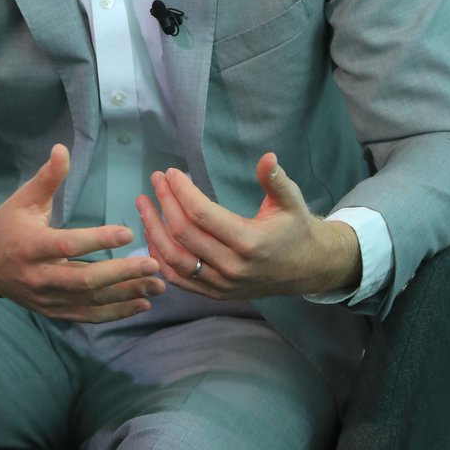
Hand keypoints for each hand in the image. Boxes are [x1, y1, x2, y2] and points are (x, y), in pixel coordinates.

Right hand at [0, 144, 164, 321]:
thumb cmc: (8, 224)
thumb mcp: (24, 198)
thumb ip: (48, 177)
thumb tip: (62, 148)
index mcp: (30, 246)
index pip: (68, 245)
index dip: (97, 240)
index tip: (128, 233)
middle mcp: (38, 277)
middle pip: (83, 280)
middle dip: (121, 274)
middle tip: (153, 264)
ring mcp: (46, 299)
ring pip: (89, 301)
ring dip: (126, 295)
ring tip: (158, 285)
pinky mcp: (53, 311)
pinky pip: (87, 315)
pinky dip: (115, 313)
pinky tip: (141, 303)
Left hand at [135, 154, 361, 299]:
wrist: (305, 268)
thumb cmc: (295, 228)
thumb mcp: (291, 200)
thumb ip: (276, 179)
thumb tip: (267, 157)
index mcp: (249, 242)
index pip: (202, 215)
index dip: (182, 191)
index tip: (171, 172)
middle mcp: (232, 267)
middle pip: (184, 235)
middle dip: (164, 202)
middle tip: (155, 179)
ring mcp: (221, 284)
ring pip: (175, 260)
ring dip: (153, 230)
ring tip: (143, 204)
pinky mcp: (215, 293)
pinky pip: (178, 279)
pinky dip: (160, 258)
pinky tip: (152, 234)